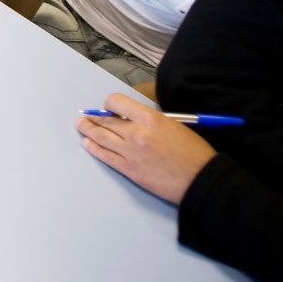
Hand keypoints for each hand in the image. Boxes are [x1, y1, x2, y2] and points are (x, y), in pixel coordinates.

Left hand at [76, 93, 216, 203]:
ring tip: (81, 125)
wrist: (200, 180)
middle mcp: (137, 133)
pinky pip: (106, 156)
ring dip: (88, 130)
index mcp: (150, 118)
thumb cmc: (194, 152)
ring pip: (102, 137)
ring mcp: (131, 153)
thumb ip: (150, 120)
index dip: (110, 104)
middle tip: (86, 116)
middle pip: (106, 120)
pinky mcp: (130, 170)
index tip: (109, 107)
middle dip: (94, 117)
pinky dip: (94, 148)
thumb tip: (132, 118)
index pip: (117, 102)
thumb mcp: (174, 124)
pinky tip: (88, 143)